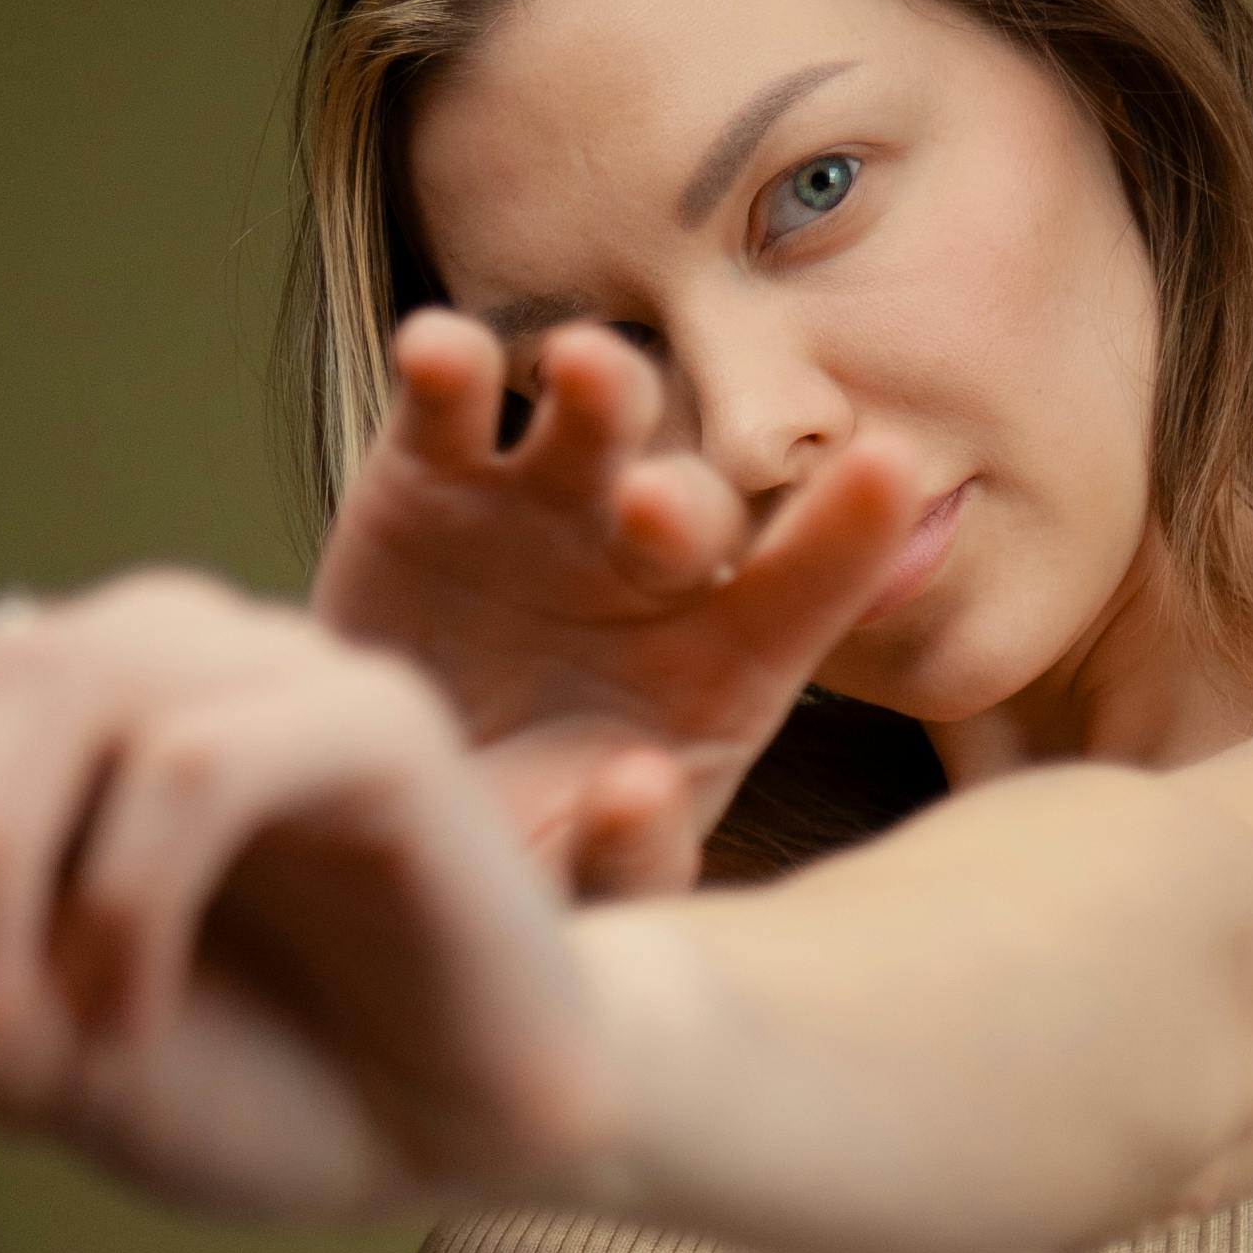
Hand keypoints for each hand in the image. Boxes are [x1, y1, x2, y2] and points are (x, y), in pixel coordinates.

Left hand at [0, 574, 619, 1223]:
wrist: (473, 1144)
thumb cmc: (269, 1088)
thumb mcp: (30, 1063)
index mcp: (38, 733)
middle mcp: (130, 665)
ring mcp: (253, 674)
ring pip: (44, 696)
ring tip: (9, 1039)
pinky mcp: (370, 717)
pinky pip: (192, 762)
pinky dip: (129, 900)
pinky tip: (130, 1012)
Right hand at [311, 313, 926, 895]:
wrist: (367, 816)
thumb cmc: (508, 866)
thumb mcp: (574, 900)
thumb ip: (626, 862)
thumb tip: (639, 789)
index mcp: (722, 665)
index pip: (805, 594)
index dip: (843, 535)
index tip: (886, 467)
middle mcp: (650, 566)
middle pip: (697, 504)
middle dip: (685, 499)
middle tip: (654, 517)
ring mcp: (545, 504)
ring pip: (596, 418)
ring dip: (600, 388)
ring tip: (583, 373)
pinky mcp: (430, 476)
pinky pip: (450, 400)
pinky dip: (446, 363)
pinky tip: (438, 352)